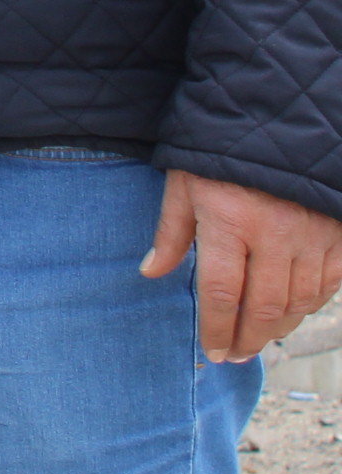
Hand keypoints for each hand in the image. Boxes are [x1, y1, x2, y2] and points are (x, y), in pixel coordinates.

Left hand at [145, 168, 341, 362]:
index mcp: (229, 220)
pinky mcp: (339, 236)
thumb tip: (151, 272)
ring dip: (276, 328)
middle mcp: (274, 233)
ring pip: (297, 302)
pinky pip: (327, 286)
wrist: (279, 117)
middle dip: (246, 338)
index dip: (216, 327)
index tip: (211, 351)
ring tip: (257, 341)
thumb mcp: (185, 182)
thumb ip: (171, 231)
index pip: (220, 291)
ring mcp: (312, 236)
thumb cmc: (220, 151)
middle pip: (261, 306)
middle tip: (234, 356)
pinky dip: (308, 306)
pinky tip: (290, 314)